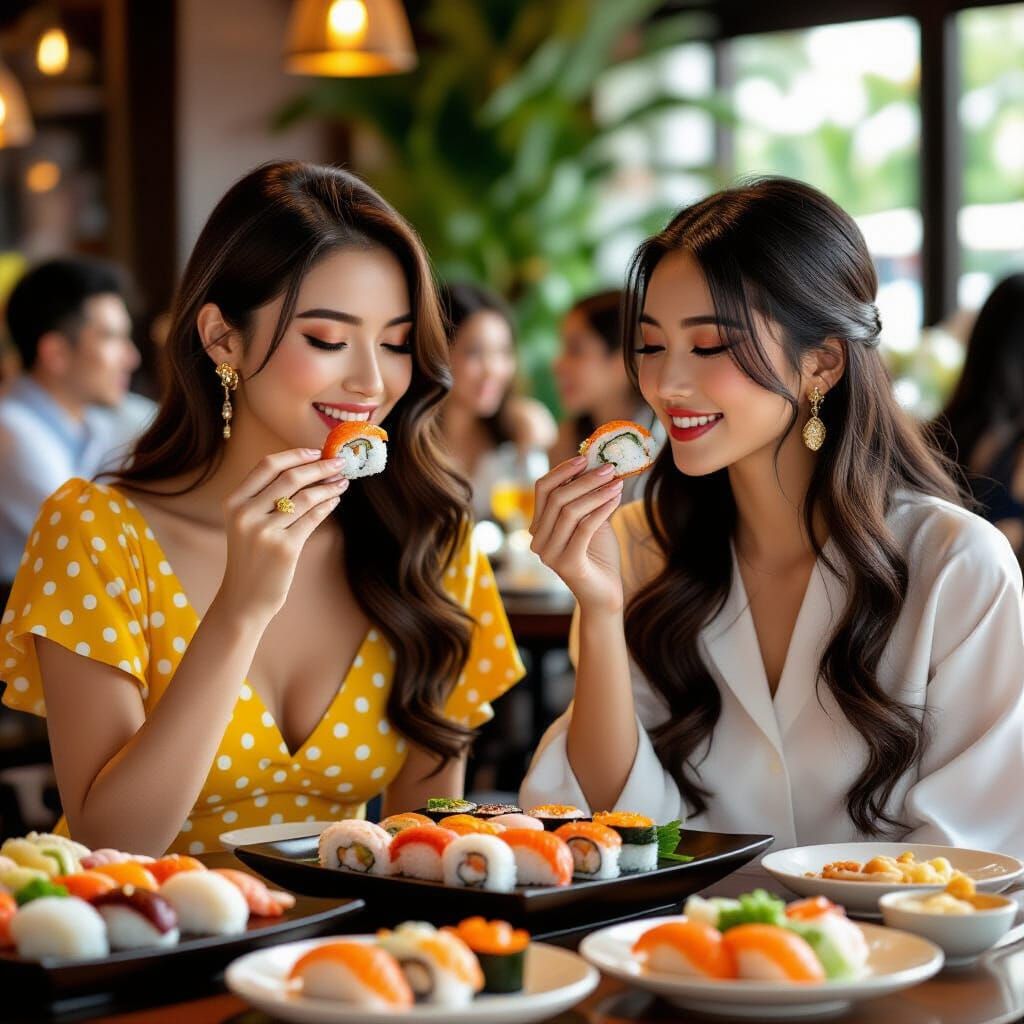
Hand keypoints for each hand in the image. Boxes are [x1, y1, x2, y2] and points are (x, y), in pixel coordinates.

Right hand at [217, 449, 348, 622]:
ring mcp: (264, 531)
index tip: (317, 451)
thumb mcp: (245, 523)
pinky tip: (335, 500)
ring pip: (305, 497)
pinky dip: (327, 505)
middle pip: (290, 477)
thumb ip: (265, 498)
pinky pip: (313, 518)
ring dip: (329, 486)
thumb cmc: (250, 557)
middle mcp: (245, 514)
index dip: (295, 455)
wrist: (243, 598)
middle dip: (320, 467)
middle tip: (340, 463)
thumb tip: (307, 469)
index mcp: (233, 502)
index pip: (267, 465)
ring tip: (342, 482)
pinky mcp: (285, 548)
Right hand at [530, 455, 623, 612]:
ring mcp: (550, 554)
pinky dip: (601, 509)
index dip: (562, 470)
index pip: (542, 489)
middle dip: (584, 479)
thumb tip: (600, 463)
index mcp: (539, 527)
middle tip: (609, 468)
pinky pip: (584, 528)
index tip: (585, 458)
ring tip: (617, 482)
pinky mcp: (567, 564)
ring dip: (596, 492)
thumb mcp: (592, 520)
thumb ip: (589, 497)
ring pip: (569, 511)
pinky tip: (616, 499)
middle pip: (556, 498)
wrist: (605, 595)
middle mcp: (538, 540)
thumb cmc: (598, 556)